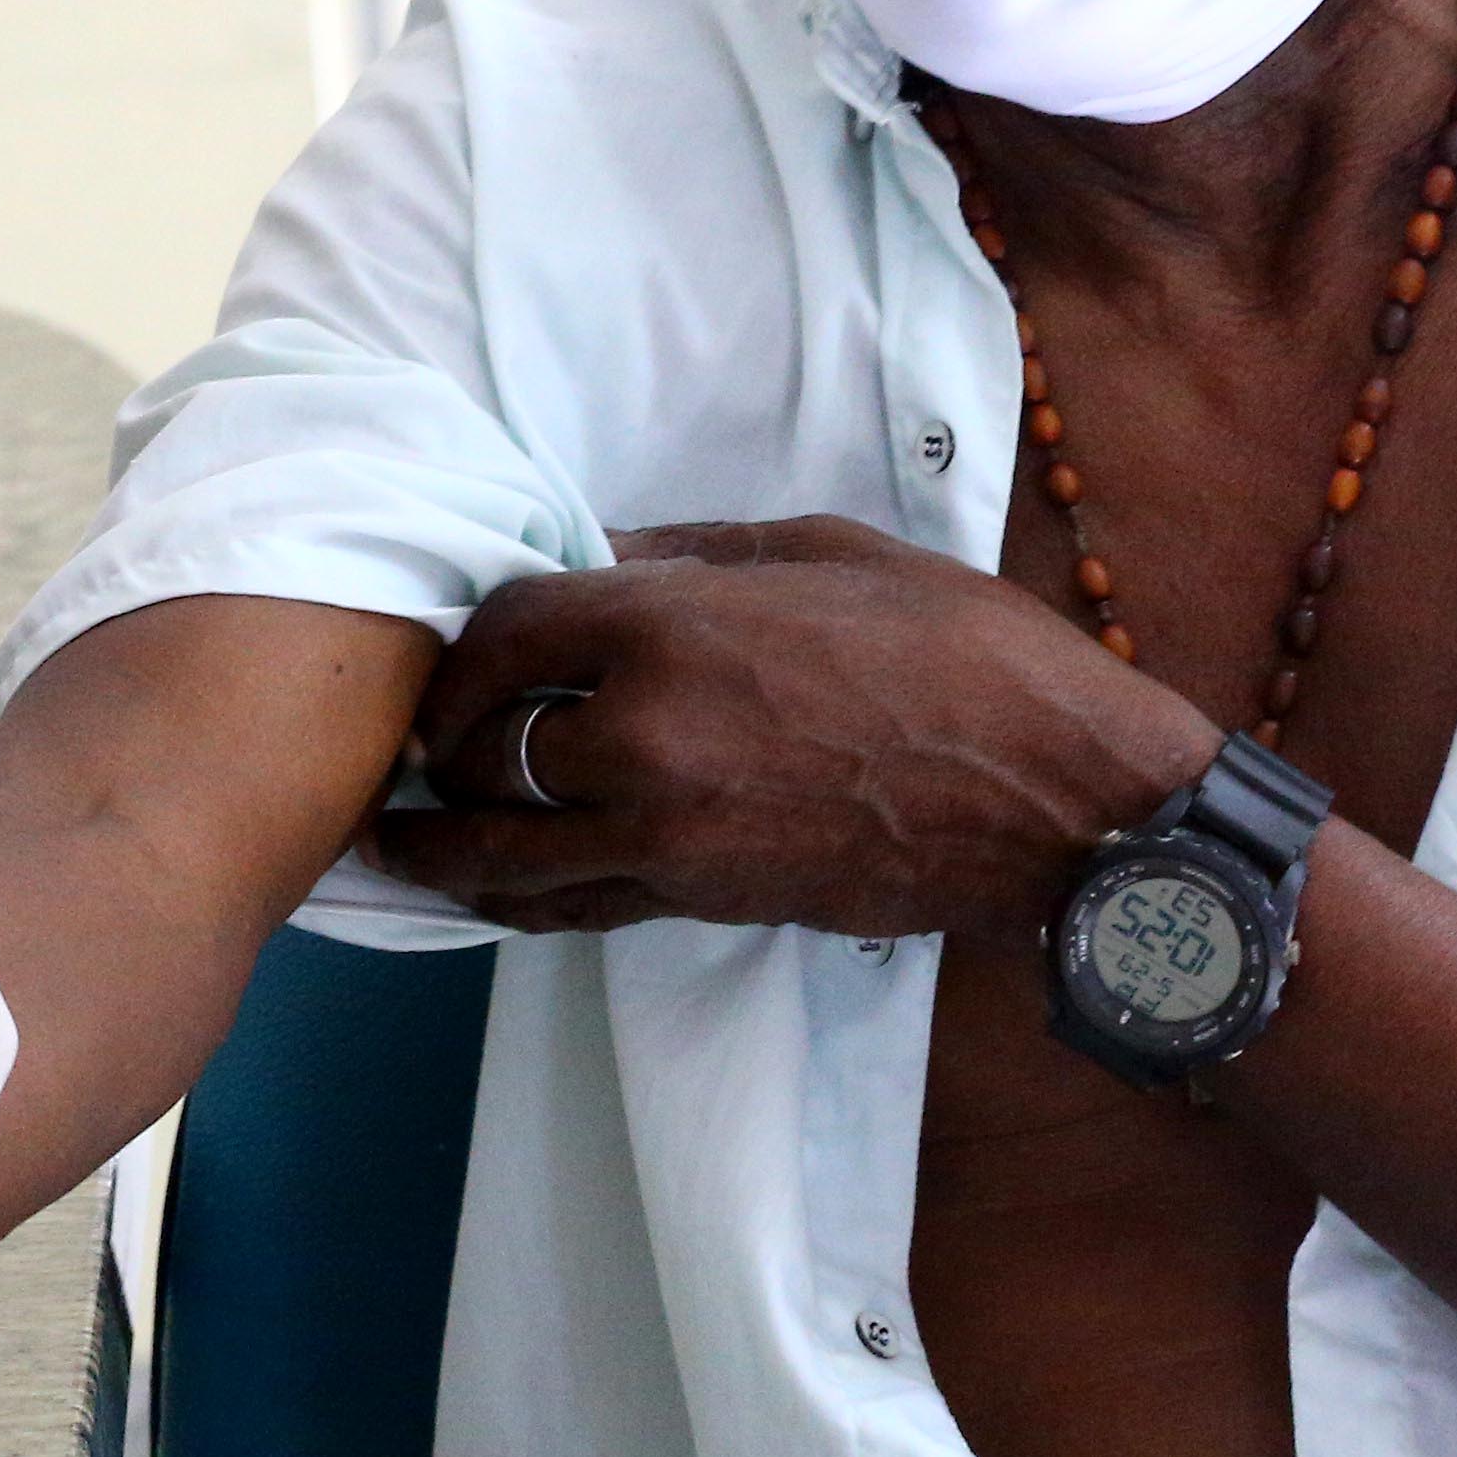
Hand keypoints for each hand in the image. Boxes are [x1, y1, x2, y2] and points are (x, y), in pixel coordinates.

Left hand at [371, 516, 1213, 940]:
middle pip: (478, 741)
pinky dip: (508, 895)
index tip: (462, 648)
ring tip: (396, 834)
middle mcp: (642, 738)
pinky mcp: (696, 900)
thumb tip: (600, 550)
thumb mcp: (826, 554)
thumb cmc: (963, 655)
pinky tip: (477, 883)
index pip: (502, 630)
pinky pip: (565, 906)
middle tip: (420, 738)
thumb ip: (691, 552)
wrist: (1060, 802)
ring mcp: (665, 832)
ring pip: (498, 850)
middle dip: (441, 740)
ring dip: (438, 841)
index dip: (467, 641)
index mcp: (666, 630)